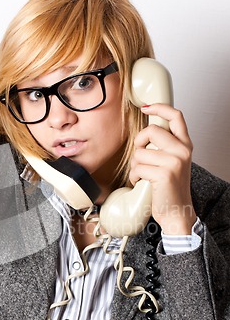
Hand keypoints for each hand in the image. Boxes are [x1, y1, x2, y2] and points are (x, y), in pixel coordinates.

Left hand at [129, 104, 196, 234]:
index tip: (146, 108)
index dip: (160, 108)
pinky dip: (134, 177)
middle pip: (151, 131)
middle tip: (141, 157)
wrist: (177, 211)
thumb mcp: (172, 161)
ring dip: (135, 166)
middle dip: (138, 143)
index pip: (176, 116)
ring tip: (143, 175)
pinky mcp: (164, 174)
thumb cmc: (170, 188)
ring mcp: (174, 162)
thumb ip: (164, 146)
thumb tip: (146, 130)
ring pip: (140, 152)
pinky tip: (141, 183)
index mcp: (185, 145)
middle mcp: (183, 151)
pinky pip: (138, 168)